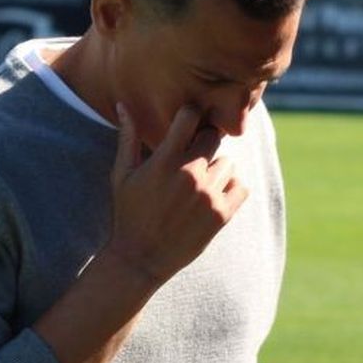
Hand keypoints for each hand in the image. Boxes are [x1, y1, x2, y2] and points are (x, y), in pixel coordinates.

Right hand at [103, 104, 247, 284]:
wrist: (141, 259)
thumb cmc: (128, 213)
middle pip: (213, 136)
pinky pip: (240, 186)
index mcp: (164, 160)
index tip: (186, 125)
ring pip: (227, 163)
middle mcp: (189, 174)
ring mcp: (208, 195)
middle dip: (203, 144)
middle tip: (191, 161)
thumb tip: (122, 104)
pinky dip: (231, 189)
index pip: (190, 115)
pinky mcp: (221, 214)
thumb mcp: (122, 175)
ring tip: (197, 187)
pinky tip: (212, 198)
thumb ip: (127, 137)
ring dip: (216, 171)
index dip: (190, 115)